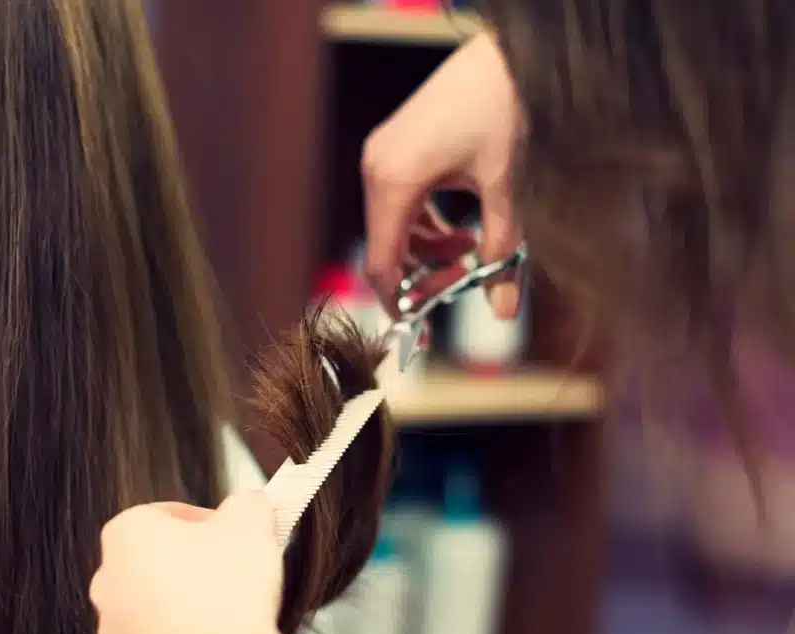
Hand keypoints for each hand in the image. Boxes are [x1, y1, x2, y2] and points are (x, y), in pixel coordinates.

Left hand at [89, 493, 284, 633]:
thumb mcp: (251, 520)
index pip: (164, 516)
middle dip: (192, 566)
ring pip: (155, 611)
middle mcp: (108, 583)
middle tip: (234, 572)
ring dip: (187, 609)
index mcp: (125, 535)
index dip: (206, 522)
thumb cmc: (229, 593)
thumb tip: (249, 506)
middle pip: (155, 563)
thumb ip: (247, 503)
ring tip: (231, 615)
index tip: (234, 535)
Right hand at [361, 32, 524, 318]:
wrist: (508, 52)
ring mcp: (382, 154)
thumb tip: (505, 310)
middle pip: (386, 245)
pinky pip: (399, 201)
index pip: (381, 261)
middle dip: (420, 274)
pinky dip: (425, 223)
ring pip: (394, 224)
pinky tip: (462, 226)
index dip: (397, 302)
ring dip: (427, 249)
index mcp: (394, 181)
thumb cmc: (504, 110)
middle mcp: (377, 168)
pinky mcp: (395, 146)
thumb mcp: (506, 188)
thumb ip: (501, 252)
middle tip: (460, 287)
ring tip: (471, 251)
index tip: (419, 330)